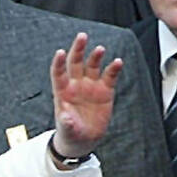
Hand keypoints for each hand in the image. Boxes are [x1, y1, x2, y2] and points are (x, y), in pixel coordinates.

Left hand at [50, 33, 122, 159]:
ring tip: (99, 49)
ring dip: (95, 56)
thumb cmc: (71, 134)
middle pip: (76, 62)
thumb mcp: (67, 130)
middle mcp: (76, 85)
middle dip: (78, 49)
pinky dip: (114, 68)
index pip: (59, 73)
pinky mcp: (105, 90)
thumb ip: (66, 122)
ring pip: (92, 66)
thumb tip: (65, 117)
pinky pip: (109, 76)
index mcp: (63, 92)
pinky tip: (118, 62)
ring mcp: (91, 86)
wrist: (84, 141)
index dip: (59, 63)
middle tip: (82, 36)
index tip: (60, 52)